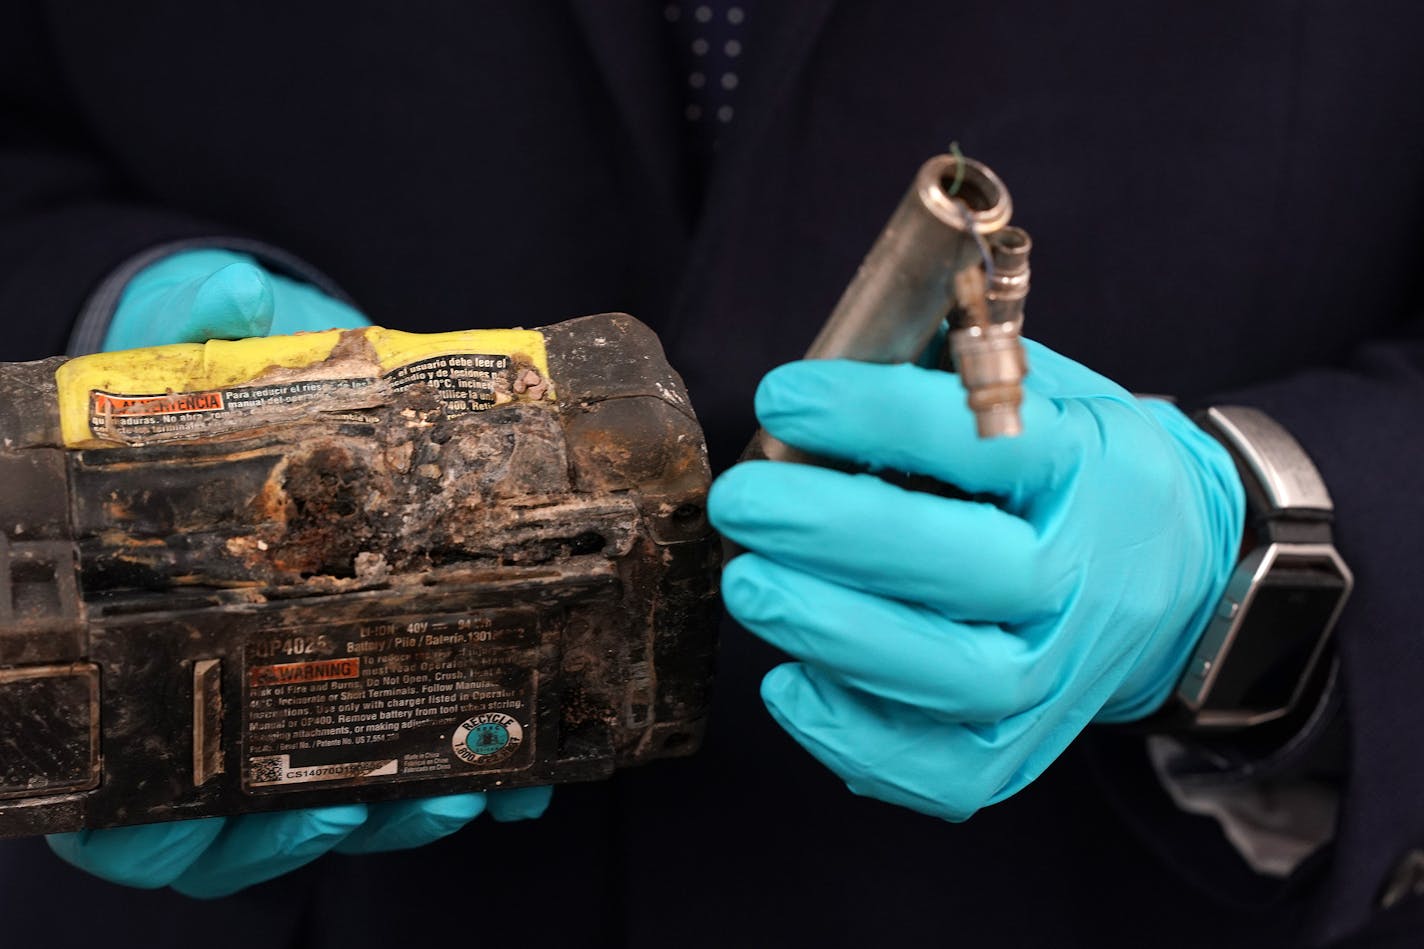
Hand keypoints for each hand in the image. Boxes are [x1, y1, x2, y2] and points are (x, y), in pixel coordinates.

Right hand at [50, 248, 551, 895]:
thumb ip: (194, 326)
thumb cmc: (216, 388)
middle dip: (330, 819)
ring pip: (346, 797)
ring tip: (479, 784)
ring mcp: (311, 685)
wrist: (294, 380)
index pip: (134, 787)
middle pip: (252, 812)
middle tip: (401, 797)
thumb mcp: (194, 352)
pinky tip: (529, 772)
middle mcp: (225, 680)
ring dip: (412, 804)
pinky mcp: (391, 664)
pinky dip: (478, 771)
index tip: (248, 815)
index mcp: (143, 638)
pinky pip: (425, 749)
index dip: (179, 827)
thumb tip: (219, 297)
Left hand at [709, 340, 1243, 819]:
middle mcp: (1088, 576)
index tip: (785, 397)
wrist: (1174, 572)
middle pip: (978, 572)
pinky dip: (858, 739)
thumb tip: (816, 387)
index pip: (992, 441)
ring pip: (962, 680)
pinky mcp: (1026, 746)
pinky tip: (789, 684)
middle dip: (841, 536)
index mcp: (1092, 466)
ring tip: (749, 587)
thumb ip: (945, 383)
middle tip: (743, 501)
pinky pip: (946, 771)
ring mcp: (1063, 672)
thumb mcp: (1041, 394)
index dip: (880, 418)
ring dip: (839, 635)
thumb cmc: (1072, 470)